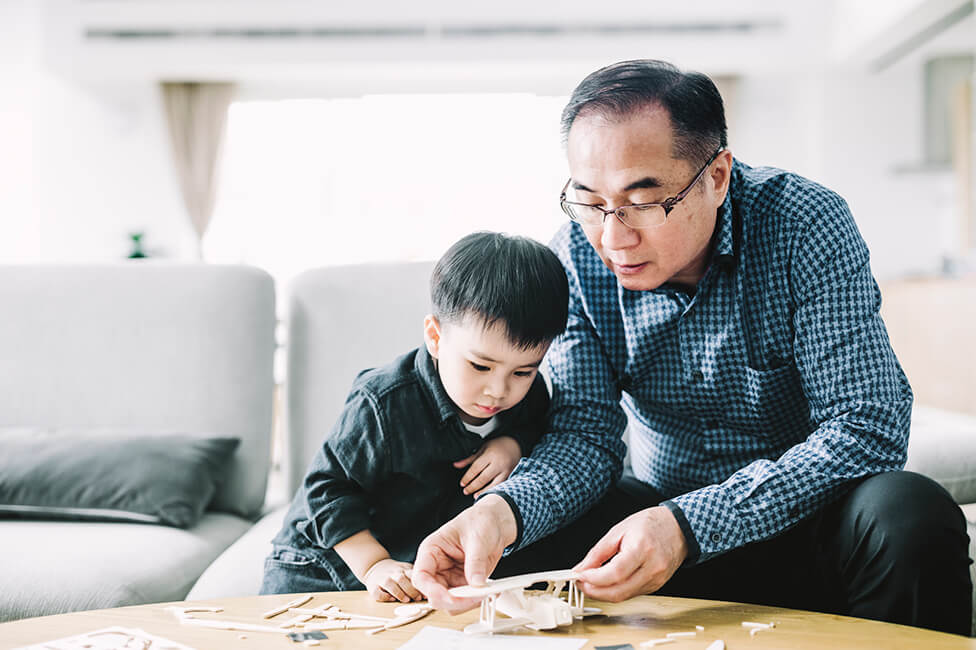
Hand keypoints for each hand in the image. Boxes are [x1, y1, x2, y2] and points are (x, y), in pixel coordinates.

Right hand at [362, 559, 423, 602]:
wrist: (375, 566)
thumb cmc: (395, 573)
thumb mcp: (406, 570)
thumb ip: (414, 579)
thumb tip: (427, 593)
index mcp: (403, 569)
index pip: (411, 575)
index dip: (419, 585)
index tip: (425, 593)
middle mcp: (392, 573)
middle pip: (401, 579)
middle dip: (411, 590)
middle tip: (417, 598)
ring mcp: (382, 579)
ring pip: (389, 584)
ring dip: (398, 592)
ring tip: (406, 600)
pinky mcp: (372, 587)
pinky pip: (377, 592)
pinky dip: (384, 597)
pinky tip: (391, 599)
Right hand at [412, 494, 516, 611]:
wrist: (495, 523)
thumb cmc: (479, 521)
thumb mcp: (478, 538)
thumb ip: (475, 561)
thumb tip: (476, 583)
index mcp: (431, 550)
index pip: (421, 577)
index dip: (432, 591)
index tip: (451, 598)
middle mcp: (437, 567)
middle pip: (435, 595)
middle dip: (455, 600)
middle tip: (476, 596)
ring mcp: (450, 577)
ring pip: (450, 603)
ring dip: (467, 603)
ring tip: (486, 591)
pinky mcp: (463, 584)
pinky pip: (464, 600)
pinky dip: (476, 600)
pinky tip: (489, 591)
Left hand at [453, 436, 521, 497]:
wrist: (515, 444)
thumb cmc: (497, 446)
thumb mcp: (482, 449)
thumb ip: (469, 459)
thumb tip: (456, 465)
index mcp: (489, 455)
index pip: (476, 468)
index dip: (468, 477)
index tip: (462, 483)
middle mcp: (498, 463)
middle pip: (483, 478)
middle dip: (473, 486)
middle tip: (465, 491)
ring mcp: (505, 470)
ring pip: (493, 484)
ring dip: (483, 491)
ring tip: (475, 495)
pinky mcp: (510, 475)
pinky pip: (501, 485)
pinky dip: (493, 490)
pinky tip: (488, 494)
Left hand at [573, 505, 687, 601]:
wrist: (677, 528)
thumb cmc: (650, 525)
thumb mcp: (618, 531)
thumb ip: (598, 553)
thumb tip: (581, 568)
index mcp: (642, 548)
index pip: (615, 573)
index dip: (594, 579)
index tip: (579, 575)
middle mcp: (652, 567)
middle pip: (619, 591)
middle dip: (594, 591)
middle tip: (580, 583)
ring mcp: (656, 580)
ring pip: (624, 596)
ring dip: (602, 593)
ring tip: (590, 582)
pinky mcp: (656, 586)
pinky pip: (631, 594)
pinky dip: (615, 590)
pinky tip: (607, 582)